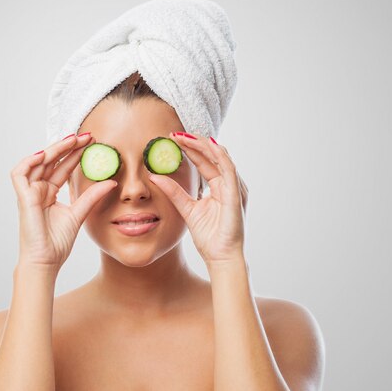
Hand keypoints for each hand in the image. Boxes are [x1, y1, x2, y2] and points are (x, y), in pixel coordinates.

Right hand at [10, 132, 117, 270]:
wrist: (47, 260)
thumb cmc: (58, 242)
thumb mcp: (80, 213)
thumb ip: (92, 196)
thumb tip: (111, 182)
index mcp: (50, 193)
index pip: (63, 167)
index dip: (75, 154)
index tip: (92, 143)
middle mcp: (39, 190)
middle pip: (52, 161)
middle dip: (68, 147)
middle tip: (86, 136)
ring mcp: (30, 193)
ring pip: (38, 162)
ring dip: (54, 149)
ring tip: (72, 140)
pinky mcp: (23, 198)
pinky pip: (20, 173)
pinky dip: (29, 161)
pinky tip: (45, 154)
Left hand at [147, 132, 248, 265]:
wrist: (221, 256)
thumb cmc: (209, 237)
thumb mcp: (186, 209)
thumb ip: (173, 192)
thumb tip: (155, 176)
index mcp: (218, 188)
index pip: (204, 162)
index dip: (190, 149)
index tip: (172, 140)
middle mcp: (228, 184)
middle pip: (212, 155)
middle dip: (195, 142)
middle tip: (176, 134)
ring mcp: (234, 188)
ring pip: (221, 157)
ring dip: (203, 144)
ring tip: (186, 136)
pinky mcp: (236, 194)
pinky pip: (229, 168)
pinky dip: (218, 155)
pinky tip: (205, 146)